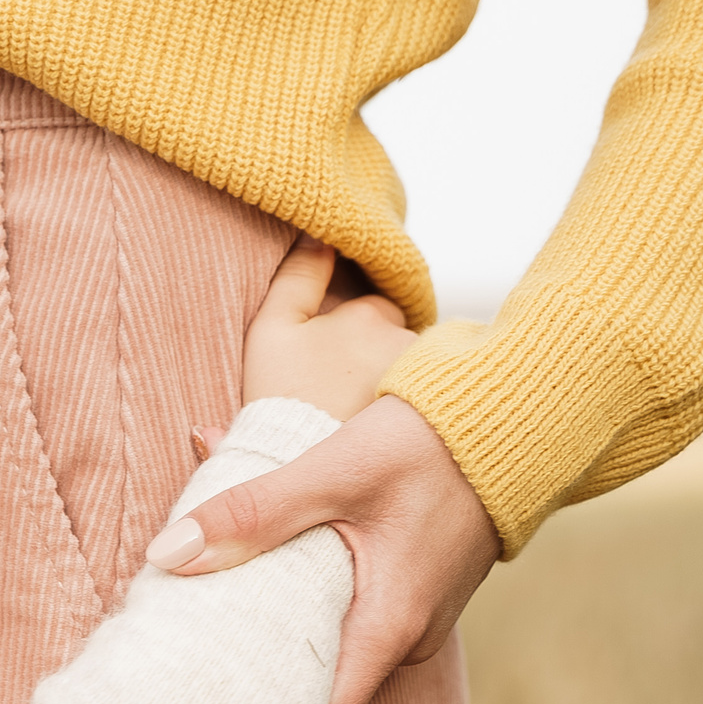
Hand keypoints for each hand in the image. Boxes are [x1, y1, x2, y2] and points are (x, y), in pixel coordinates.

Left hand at [153, 395, 498, 703]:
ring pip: (325, 645)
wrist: (514, 416)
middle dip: (249, 676)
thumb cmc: (430, 443)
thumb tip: (167, 554)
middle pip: (314, 689)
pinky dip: (299, 595)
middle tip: (181, 669)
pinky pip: (345, 613)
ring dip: (270, 624)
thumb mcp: (331, 471)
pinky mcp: (409, 593)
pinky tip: (254, 563)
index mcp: (389, 629)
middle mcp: (405, 640)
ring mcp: (412, 620)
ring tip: (202, 609)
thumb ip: (251, 513)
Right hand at [243, 238, 418, 420]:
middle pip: (398, 340)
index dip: (350, 332)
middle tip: (339, 390)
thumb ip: (299, 275)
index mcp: (371, 316)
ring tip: (353, 415)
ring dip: (391, 384)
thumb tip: (322, 236)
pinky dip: (407, 414)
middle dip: (376, 356)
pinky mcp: (430, 424)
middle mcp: (407, 344)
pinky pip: (424, 408)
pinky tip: (375, 433)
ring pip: (412, 373)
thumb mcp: (272, 329)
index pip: (375, 309)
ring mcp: (423, 387)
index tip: (326, 360)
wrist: (291, 467)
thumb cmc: (278, 397)